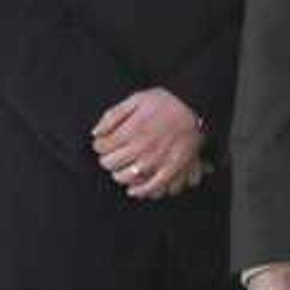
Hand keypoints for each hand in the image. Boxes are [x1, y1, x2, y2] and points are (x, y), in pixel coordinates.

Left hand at [91, 87, 205, 199]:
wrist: (194, 105)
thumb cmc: (166, 101)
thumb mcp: (136, 99)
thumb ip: (113, 115)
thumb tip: (96, 132)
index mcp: (131, 130)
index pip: (102, 146)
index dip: (99, 145)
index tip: (103, 143)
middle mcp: (141, 147)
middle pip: (110, 163)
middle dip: (107, 159)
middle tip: (112, 154)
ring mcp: (156, 160)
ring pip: (126, 177)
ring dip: (119, 174)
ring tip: (121, 168)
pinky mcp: (170, 168)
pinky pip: (152, 186)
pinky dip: (140, 191)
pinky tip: (133, 189)